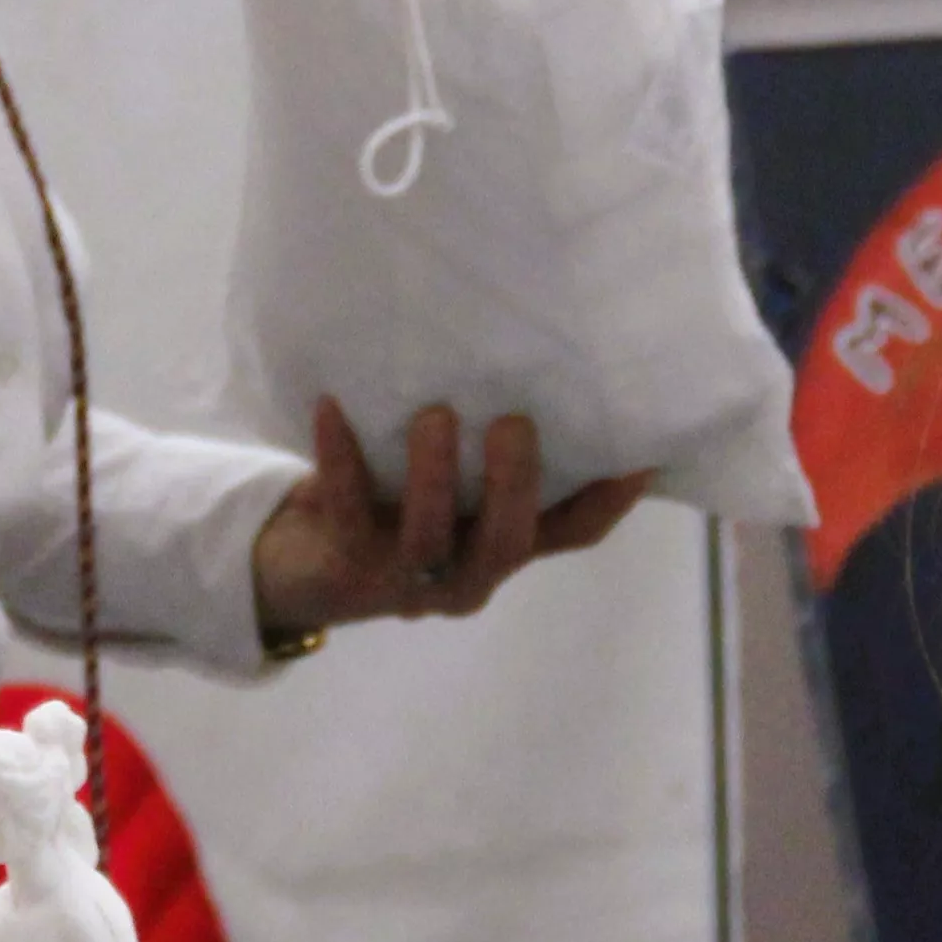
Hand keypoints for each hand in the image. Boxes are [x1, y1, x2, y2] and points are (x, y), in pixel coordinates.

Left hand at [252, 402, 654, 638]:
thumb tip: (538, 361)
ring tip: (434, 415)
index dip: (608, 500)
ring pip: (428, 536)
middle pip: (505, 543)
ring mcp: (406, 579)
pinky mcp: (347, 568)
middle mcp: (464, 572)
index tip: (641, 452)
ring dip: (433, 475)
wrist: (300, 568)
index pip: (570, 533)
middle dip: (514, 484)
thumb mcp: (450, 484)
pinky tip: (331, 407)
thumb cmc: (389, 507)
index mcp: (499, 547)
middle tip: (513, 422)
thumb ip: (492, 452)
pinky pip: (346, 512)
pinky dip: (340, 459)